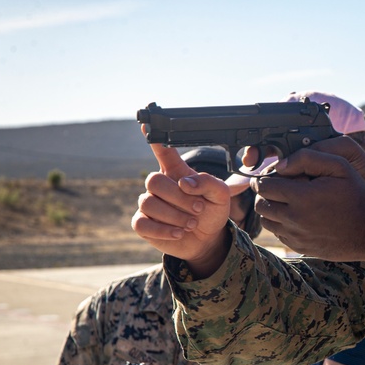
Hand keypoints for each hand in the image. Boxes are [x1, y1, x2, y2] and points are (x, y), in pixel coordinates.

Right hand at [131, 140, 232, 272]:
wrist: (208, 239)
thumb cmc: (212, 212)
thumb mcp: (221, 196)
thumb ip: (209, 182)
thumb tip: (185, 183)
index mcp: (177, 172)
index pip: (163, 152)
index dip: (154, 139)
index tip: (146, 124)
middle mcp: (160, 185)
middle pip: (153, 181)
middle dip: (179, 197)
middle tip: (199, 209)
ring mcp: (148, 204)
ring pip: (149, 203)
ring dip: (175, 216)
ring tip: (192, 223)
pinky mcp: (143, 223)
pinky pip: (143, 223)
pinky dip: (163, 230)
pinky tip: (178, 232)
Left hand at [252, 138, 364, 258]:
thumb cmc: (357, 196)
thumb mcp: (340, 166)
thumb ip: (307, 158)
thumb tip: (281, 164)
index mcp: (301, 196)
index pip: (264, 186)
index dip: (264, 177)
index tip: (273, 175)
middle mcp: (294, 219)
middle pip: (261, 204)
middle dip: (264, 193)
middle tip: (276, 187)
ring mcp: (296, 236)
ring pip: (266, 221)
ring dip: (271, 209)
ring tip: (286, 202)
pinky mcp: (300, 247)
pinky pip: (279, 234)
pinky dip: (281, 224)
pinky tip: (297, 217)